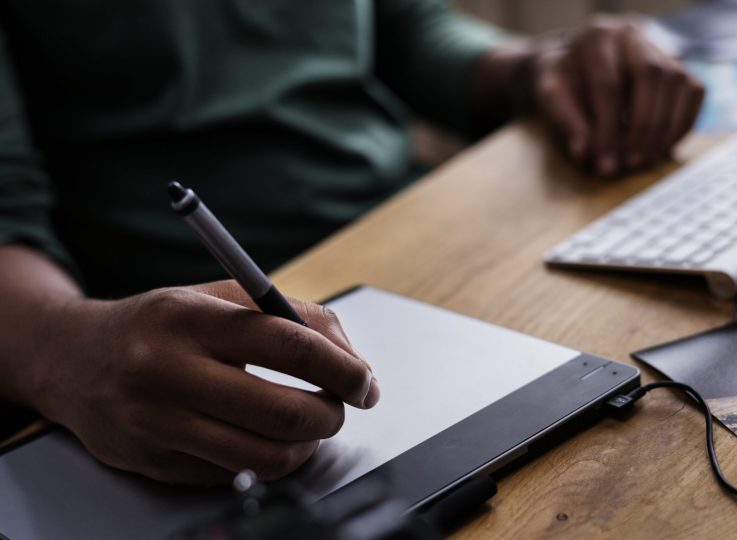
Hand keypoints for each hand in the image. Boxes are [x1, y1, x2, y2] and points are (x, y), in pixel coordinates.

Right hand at [29, 280, 378, 484]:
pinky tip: (256, 437)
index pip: (293, 347)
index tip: (365, 383)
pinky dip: (262, 461)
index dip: (345, 370)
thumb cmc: (159, 324)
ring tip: (304, 426)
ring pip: (265, 458)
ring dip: (304, 447)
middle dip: (331, 416)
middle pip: (285, 413)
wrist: (70, 358)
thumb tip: (351, 360)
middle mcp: (169, 371)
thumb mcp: (220, 297)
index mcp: (193, 318)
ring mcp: (157, 424)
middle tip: (337, 407)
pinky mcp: (152, 463)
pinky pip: (234, 477)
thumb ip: (291, 316)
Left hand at [531, 17, 703, 176]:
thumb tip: (586, 153)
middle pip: (651, 75)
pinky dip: (684, 123)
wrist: (580, 65)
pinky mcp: (679, 65)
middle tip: (632, 162)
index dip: (607, 129)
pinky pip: (694, 91)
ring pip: (678, 81)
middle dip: (643, 125)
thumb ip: (567, 121)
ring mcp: (661, 46)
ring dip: (666, 127)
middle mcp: (634, 35)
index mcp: (598, 37)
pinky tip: (664, 147)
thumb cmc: (567, 82)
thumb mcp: (553, 96)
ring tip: (647, 160)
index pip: (608, 85)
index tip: (605, 162)